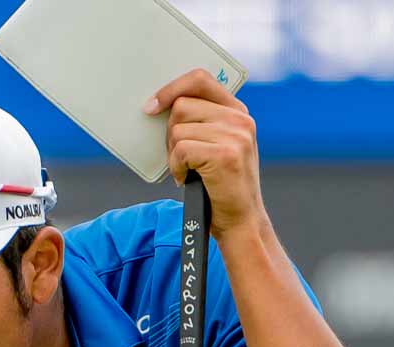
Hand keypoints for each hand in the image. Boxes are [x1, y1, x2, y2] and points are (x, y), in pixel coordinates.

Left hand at [145, 69, 266, 241]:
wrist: (241, 220)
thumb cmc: (222, 185)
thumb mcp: (219, 144)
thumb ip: (202, 121)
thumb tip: (160, 105)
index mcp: (238, 111)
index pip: (199, 79)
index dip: (171, 88)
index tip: (152, 105)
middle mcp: (240, 119)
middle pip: (181, 106)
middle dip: (171, 134)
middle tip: (180, 158)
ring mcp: (235, 135)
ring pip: (178, 130)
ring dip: (174, 154)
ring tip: (188, 170)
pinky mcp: (224, 154)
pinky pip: (181, 149)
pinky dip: (177, 168)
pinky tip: (188, 178)